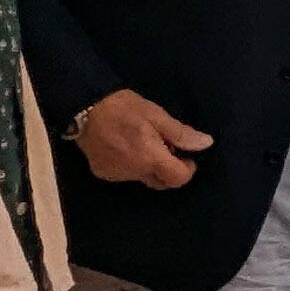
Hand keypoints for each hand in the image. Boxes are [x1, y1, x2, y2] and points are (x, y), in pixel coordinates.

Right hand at [71, 88, 208, 189]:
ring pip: (143, 178)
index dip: (187, 169)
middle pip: (161, 183)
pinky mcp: (102, 173)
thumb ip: (180, 134)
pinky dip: (131, 165)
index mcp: (150, 158)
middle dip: (169, 170)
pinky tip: (125, 147)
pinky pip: (125, 175)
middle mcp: (134, 173)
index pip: (178, 179)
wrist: (83, 108)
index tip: (186, 155)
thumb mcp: (156, 115)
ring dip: (149, 166)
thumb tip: (206, 144)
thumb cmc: (123, 107)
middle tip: (165, 146)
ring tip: (141, 142)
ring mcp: (116, 175)